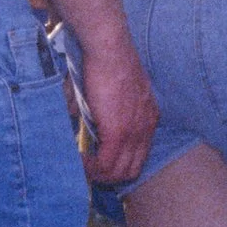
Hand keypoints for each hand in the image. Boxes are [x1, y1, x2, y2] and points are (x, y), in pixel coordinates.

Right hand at [76, 34, 157, 186]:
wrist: (110, 49)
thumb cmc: (109, 62)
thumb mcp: (114, 90)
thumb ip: (103, 108)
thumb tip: (77, 116)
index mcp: (148, 117)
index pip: (139, 155)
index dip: (119, 164)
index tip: (101, 163)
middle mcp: (146, 128)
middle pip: (132, 169)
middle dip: (110, 176)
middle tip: (90, 171)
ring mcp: (134, 132)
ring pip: (119, 172)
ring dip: (99, 175)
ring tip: (82, 168)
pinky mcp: (119, 132)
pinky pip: (105, 164)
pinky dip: (91, 168)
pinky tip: (80, 162)